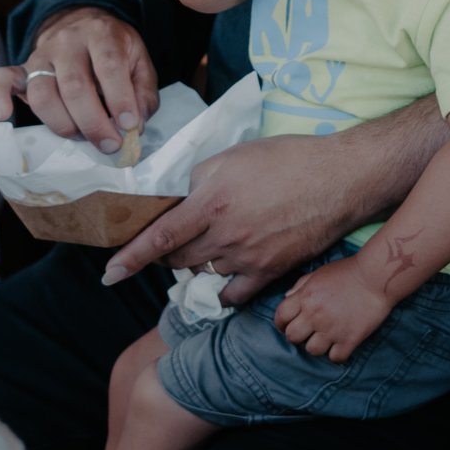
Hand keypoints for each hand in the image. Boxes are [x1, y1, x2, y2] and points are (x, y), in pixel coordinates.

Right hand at [0, 7, 157, 151]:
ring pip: (42, 93)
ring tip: (81, 137)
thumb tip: (134, 126)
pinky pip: (1, 80)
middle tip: (109, 144)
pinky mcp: (21, 69)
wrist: (83, 25)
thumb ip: (142, 93)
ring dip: (62, 124)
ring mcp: (41, 55)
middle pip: (74, 86)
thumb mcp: (139, 62)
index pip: (109, 66)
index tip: (130, 126)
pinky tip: (3, 118)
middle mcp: (68, 41)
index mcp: (102, 34)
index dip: (120, 99)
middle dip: (93, 122)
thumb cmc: (115, 51)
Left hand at [103, 134, 364, 304]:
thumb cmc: (289, 158)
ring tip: (210, 246)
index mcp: (211, 203)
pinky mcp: (270, 271)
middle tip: (175, 239)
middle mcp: (225, 235)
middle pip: (178, 259)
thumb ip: (201, 178)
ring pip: (204, 273)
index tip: (108, 275)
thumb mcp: (236, 155)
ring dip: (197, 264)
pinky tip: (222, 280)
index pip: (158, 239)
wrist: (341, 178)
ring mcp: (248, 258)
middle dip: (169, 252)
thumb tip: (183, 199)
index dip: (128, 259)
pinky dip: (222, 290)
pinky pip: (233, 294)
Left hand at [273, 256, 394, 362]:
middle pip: (292, 337)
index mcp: (306, 297)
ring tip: (328, 336)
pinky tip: (343, 343)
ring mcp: (332, 329)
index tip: (289, 324)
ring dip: (318, 344)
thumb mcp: (321, 272)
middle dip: (298, 335)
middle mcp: (315, 315)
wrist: (378, 275)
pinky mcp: (350, 339)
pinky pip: (335, 357)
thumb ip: (301, 285)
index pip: (281, 316)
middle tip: (309, 331)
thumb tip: (286, 298)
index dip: (282, 322)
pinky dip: (338, 352)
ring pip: (312, 350)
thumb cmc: (350, 270)